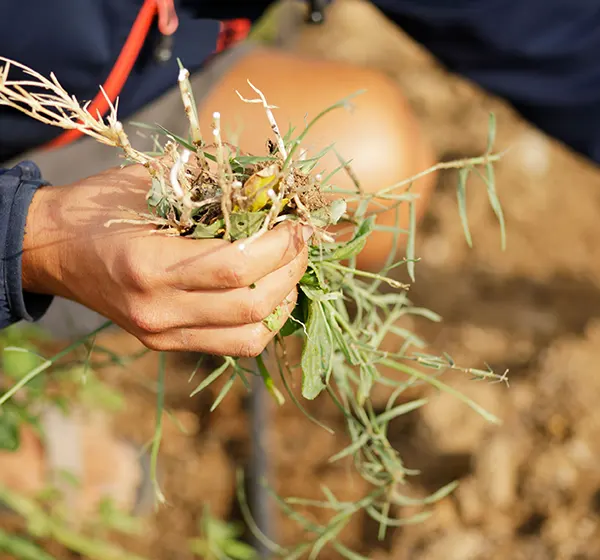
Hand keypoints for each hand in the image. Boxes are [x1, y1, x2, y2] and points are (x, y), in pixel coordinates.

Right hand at [22, 164, 309, 355]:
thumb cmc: (98, 207)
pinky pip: (232, 345)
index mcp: (149, 265)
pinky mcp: (166, 343)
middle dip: (291, 271)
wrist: (53, 250)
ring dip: (284, 303)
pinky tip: (269, 293)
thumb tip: (270, 183)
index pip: (237, 268)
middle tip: (302, 243)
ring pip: (248, 338)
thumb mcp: (148, 182)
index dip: (280, 247)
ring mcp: (162, 334)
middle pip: (252, 307)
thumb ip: (210, 183)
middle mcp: (158, 310)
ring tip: (290, 270)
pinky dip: (262, 321)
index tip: (299, 224)